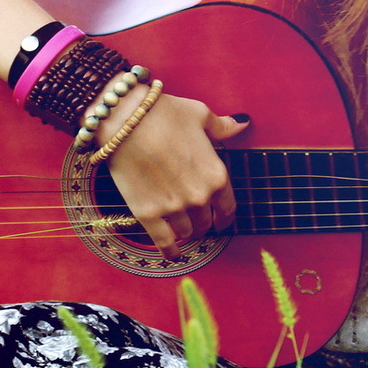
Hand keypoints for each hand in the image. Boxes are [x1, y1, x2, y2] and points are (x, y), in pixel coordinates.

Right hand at [96, 86, 248, 257]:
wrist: (125, 120)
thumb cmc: (164, 113)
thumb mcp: (200, 115)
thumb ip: (222, 127)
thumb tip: (242, 123)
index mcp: (217, 175)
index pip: (228, 207)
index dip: (224, 216)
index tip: (221, 220)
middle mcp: (199, 197)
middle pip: (206, 223)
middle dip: (203, 223)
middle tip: (197, 222)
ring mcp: (174, 208)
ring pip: (187, 233)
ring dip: (186, 232)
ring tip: (180, 229)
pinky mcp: (148, 214)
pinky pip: (164, 242)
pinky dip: (169, 251)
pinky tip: (171, 254)